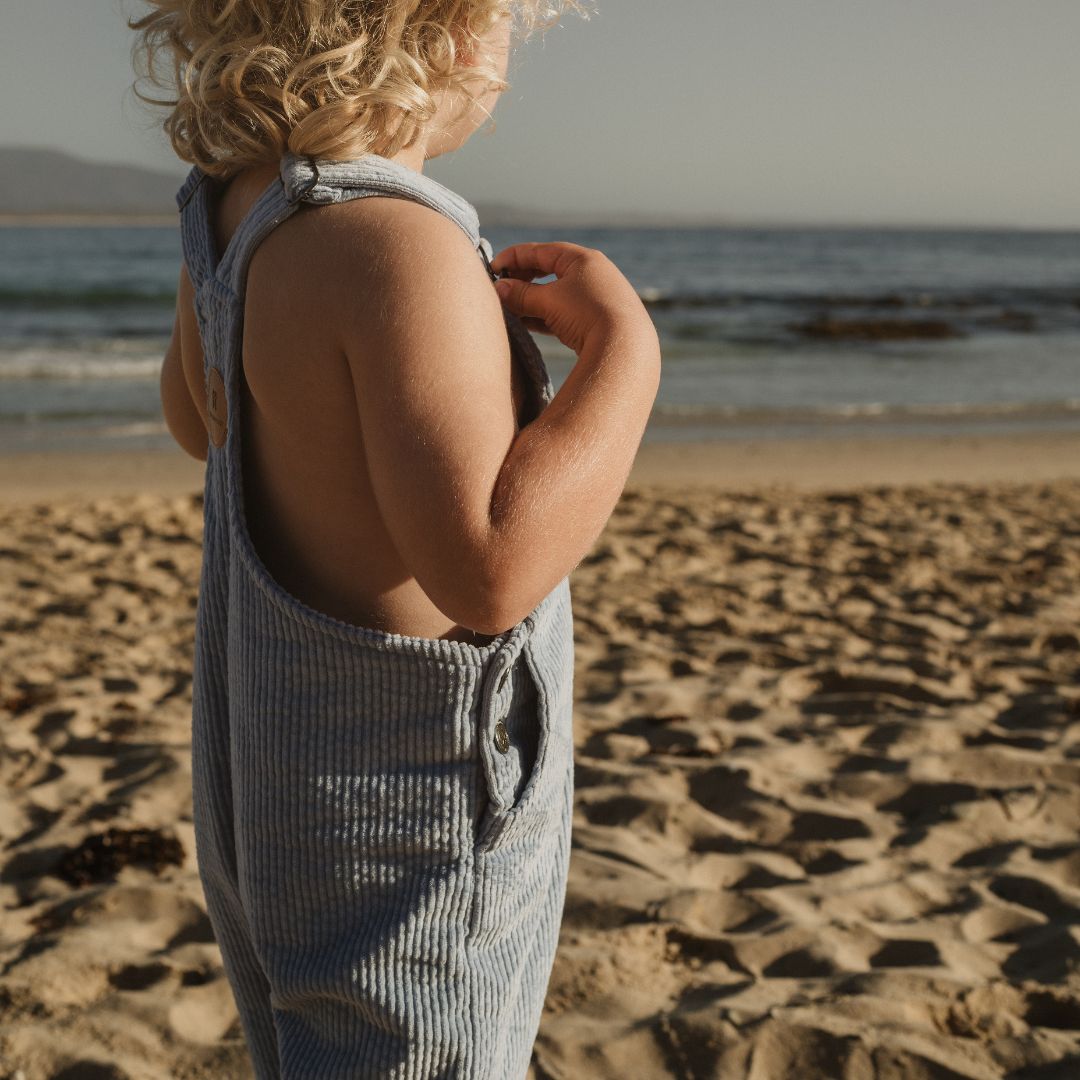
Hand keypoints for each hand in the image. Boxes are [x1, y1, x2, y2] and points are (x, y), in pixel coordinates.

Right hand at [491, 242, 656, 356]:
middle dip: (522, 280)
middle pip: (549, 271)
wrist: (625, 347)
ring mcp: (597, 298)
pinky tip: (526, 324)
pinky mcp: (598, 321)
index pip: (541, 251)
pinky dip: (544, 316)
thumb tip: (499, 289)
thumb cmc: (587, 314)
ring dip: (531, 300)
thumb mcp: (549, 301)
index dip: (514, 257)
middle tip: (500, 289)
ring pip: (556, 294)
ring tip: (509, 309)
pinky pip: (564, 313)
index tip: (493, 268)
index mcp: (582, 259)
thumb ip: (521, 294)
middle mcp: (593, 273)